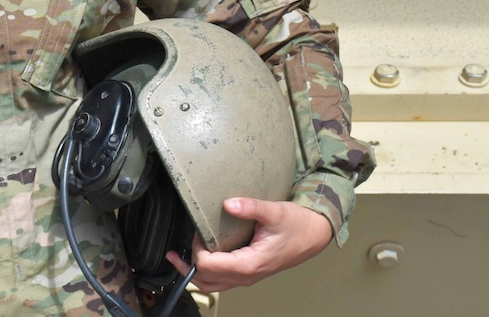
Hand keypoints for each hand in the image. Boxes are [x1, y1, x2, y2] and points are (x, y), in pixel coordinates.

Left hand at [164, 199, 331, 293]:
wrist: (314, 235)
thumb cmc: (297, 225)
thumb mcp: (274, 211)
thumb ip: (250, 207)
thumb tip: (228, 204)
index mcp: (250, 264)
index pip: (209, 266)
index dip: (197, 249)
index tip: (198, 231)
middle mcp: (247, 275)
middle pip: (206, 281)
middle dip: (187, 267)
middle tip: (174, 252)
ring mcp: (247, 276)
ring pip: (213, 285)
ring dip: (194, 274)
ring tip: (178, 259)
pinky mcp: (249, 272)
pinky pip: (222, 280)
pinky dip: (207, 273)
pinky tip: (202, 256)